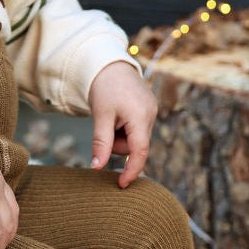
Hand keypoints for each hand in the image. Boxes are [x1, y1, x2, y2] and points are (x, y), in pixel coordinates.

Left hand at [87, 61, 157, 187]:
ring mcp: (152, 111)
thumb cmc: (103, 88)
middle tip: (105, 126)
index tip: (122, 184)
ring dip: (120, 135)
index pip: (139, 152)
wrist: (109, 63)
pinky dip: (124, 128)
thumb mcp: (100, 116)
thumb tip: (97, 168)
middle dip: (118, 144)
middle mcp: (151, 115)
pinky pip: (136, 129)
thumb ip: (101, 143)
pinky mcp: (149, 109)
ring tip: (111, 116)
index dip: (131, 170)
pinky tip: (117, 113)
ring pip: (134, 138)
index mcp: (141, 116)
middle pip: (135, 146)